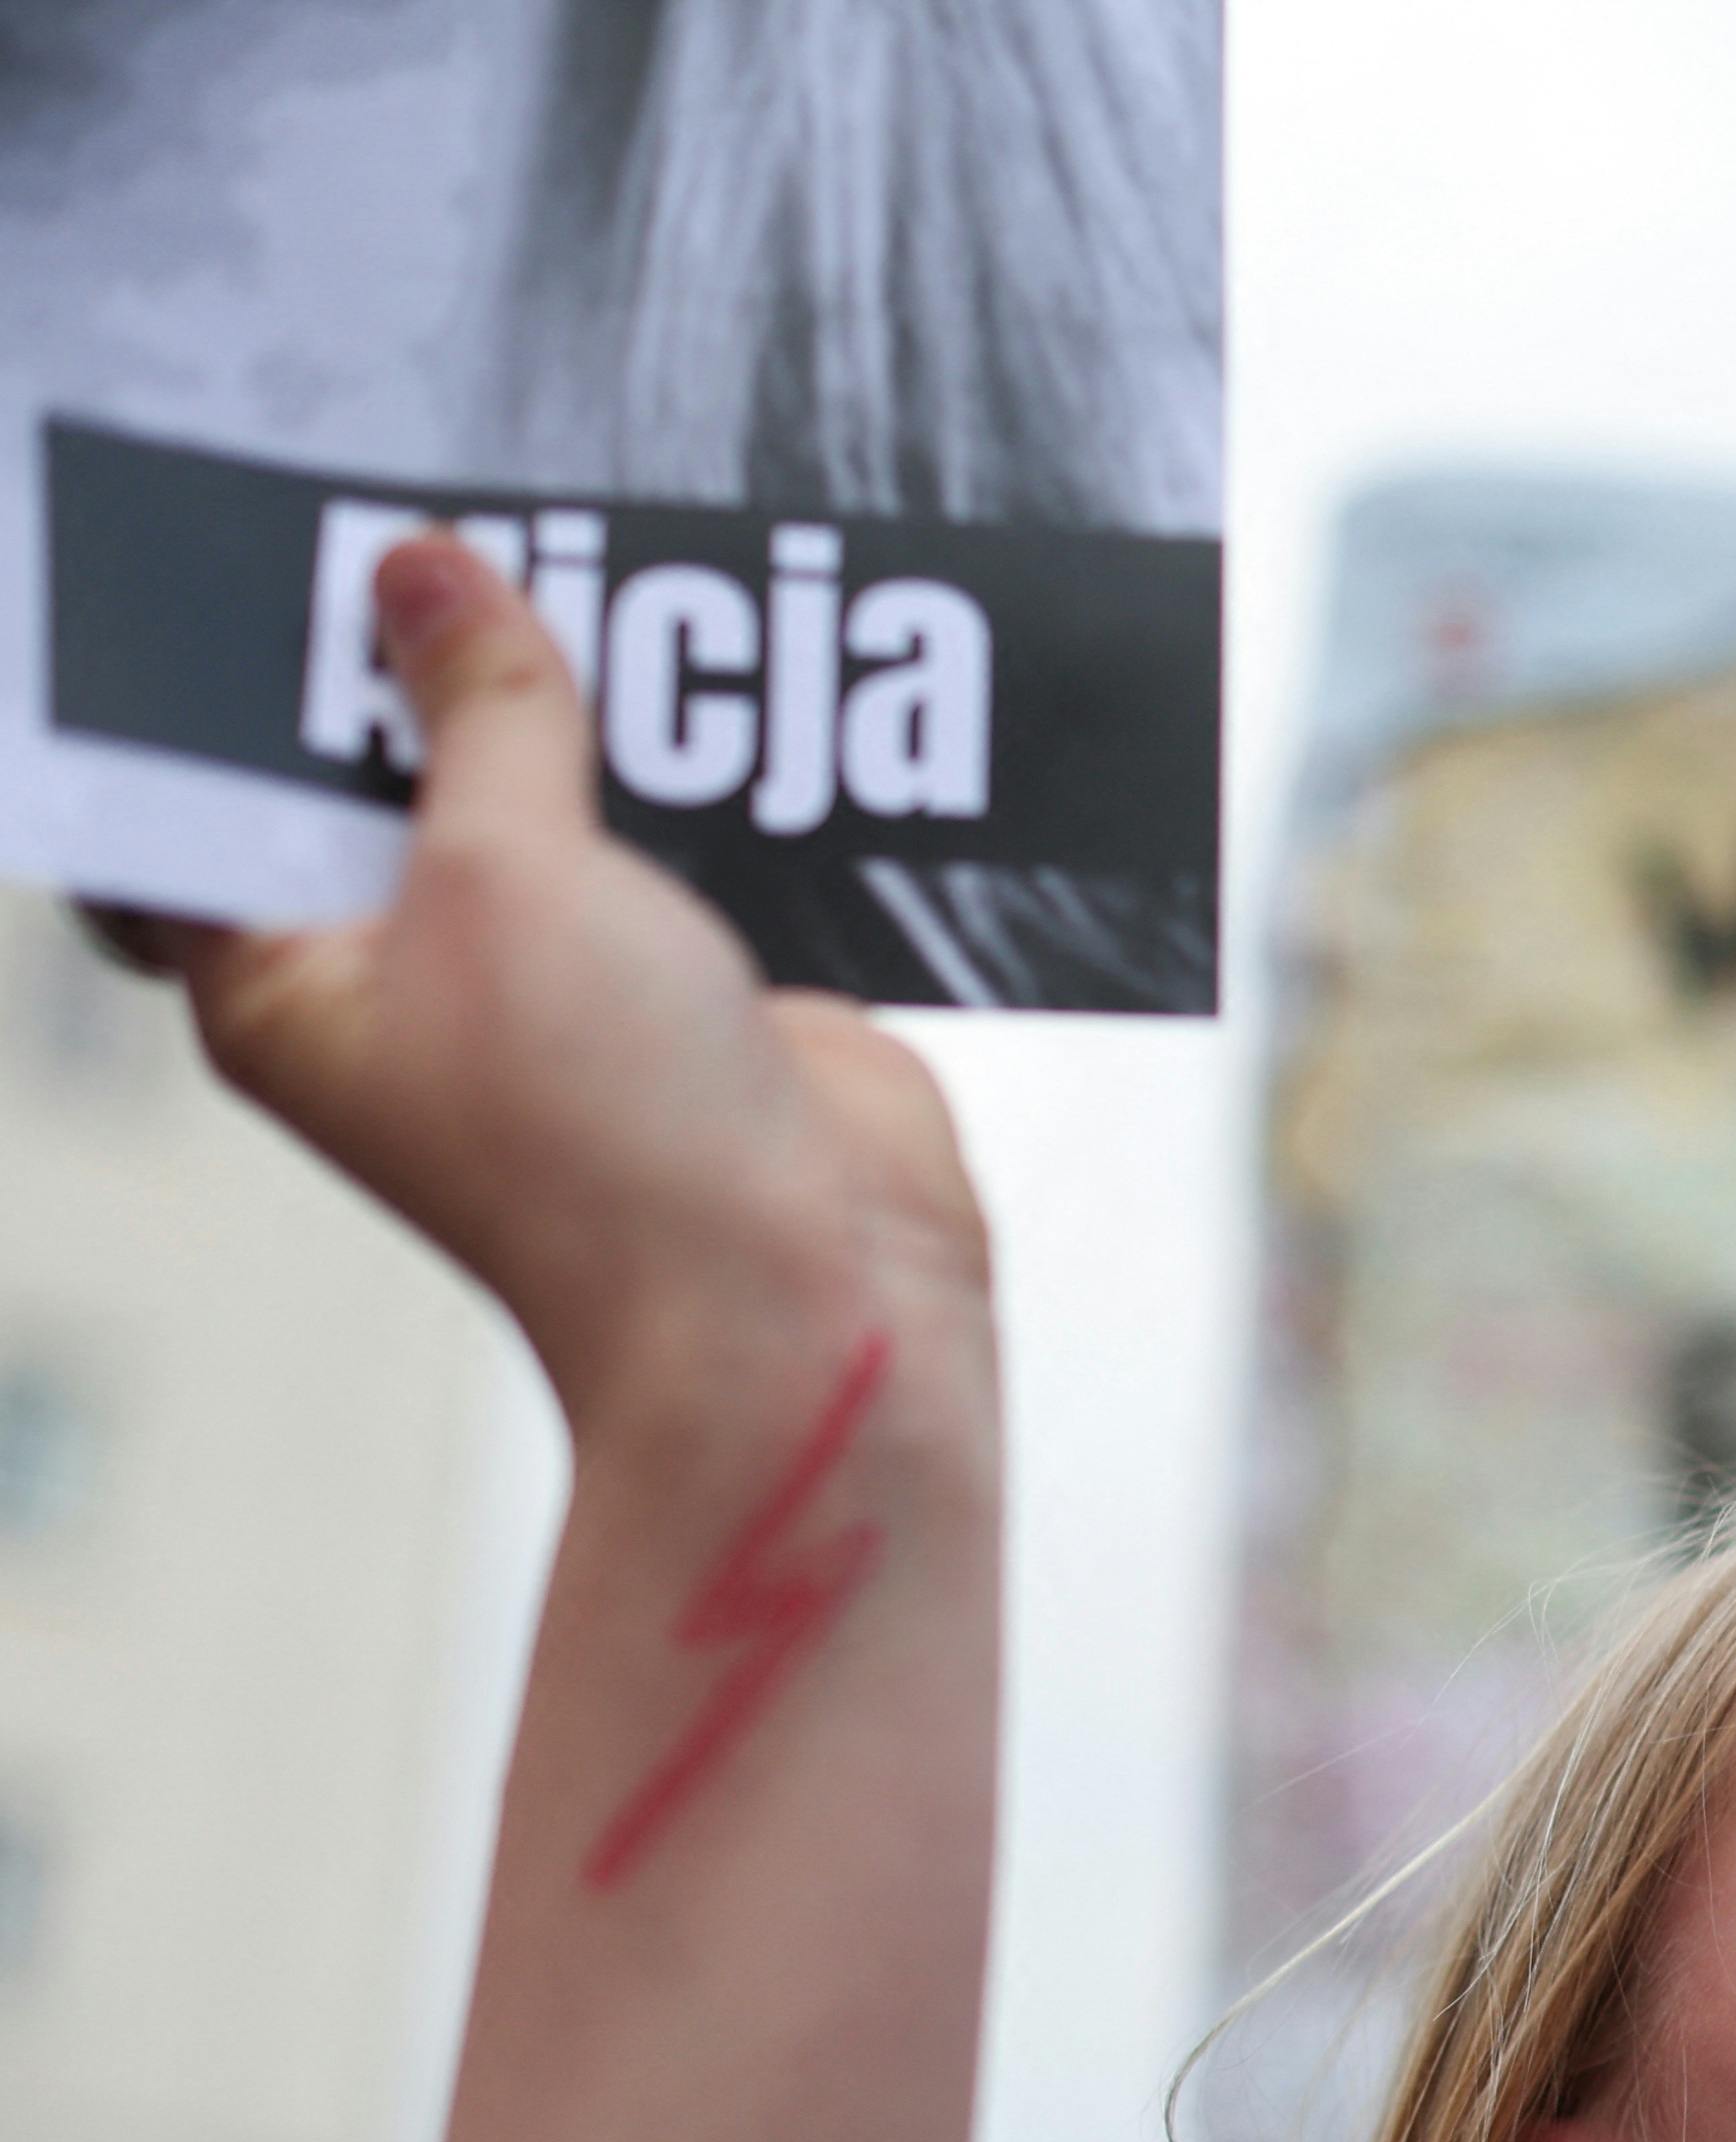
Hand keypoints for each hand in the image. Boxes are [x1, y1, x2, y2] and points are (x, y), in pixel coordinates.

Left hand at [136, 534, 984, 1410]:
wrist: (812, 1311)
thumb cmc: (608, 1153)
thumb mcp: (503, 873)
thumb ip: (478, 710)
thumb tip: (425, 574)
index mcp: (288, 977)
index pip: (203, 794)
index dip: (218, 671)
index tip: (259, 543)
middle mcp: (411, 979)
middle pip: (384, 768)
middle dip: (417, 652)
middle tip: (439, 515)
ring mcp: (560, 985)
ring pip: (550, 794)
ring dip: (583, 699)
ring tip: (595, 558)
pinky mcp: (696, 990)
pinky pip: (687, 842)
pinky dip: (709, 771)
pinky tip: (730, 677)